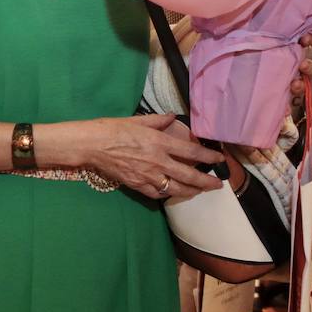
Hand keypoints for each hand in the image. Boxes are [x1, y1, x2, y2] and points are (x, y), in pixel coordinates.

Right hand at [80, 114, 223, 200]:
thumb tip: (171, 117)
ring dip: (191, 191)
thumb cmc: (113, 129)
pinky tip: (172, 192)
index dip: (209, 157)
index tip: (219, 159)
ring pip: (176, 188)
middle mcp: (158, 161)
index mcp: (160, 143)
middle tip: (217, 184)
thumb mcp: (138, 120)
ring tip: (199, 191)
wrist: (92, 145)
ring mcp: (148, 176)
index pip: (192, 152)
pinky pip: (157, 194)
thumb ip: (158, 121)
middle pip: (189, 175)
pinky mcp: (137, 185)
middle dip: (206, 181)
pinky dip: (167, 194)